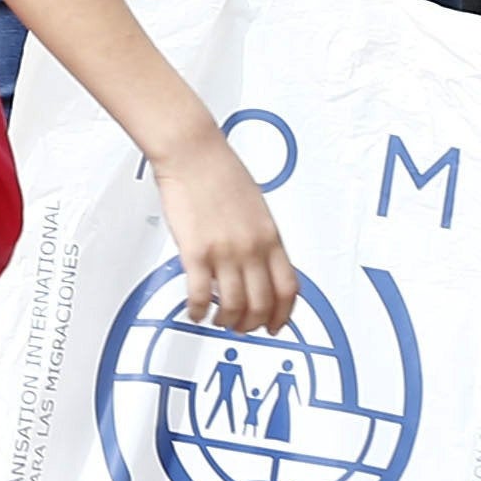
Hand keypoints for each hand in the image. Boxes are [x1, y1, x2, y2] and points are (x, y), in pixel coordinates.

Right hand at [148, 128, 296, 336]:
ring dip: (226, 321)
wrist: (192, 152)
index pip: (288, 289)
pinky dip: (197, 310)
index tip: (276, 325)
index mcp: (270, 237)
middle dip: (252, 324)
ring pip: (233, 306)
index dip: (284, 315)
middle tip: (243, 328)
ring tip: (217, 319)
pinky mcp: (195, 252)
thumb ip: (261, 238)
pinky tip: (194, 310)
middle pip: (261, 304)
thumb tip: (260, 263)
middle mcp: (251, 248)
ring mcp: (224, 252)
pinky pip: (199, 294)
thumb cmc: (220, 171)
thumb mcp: (256, 207)